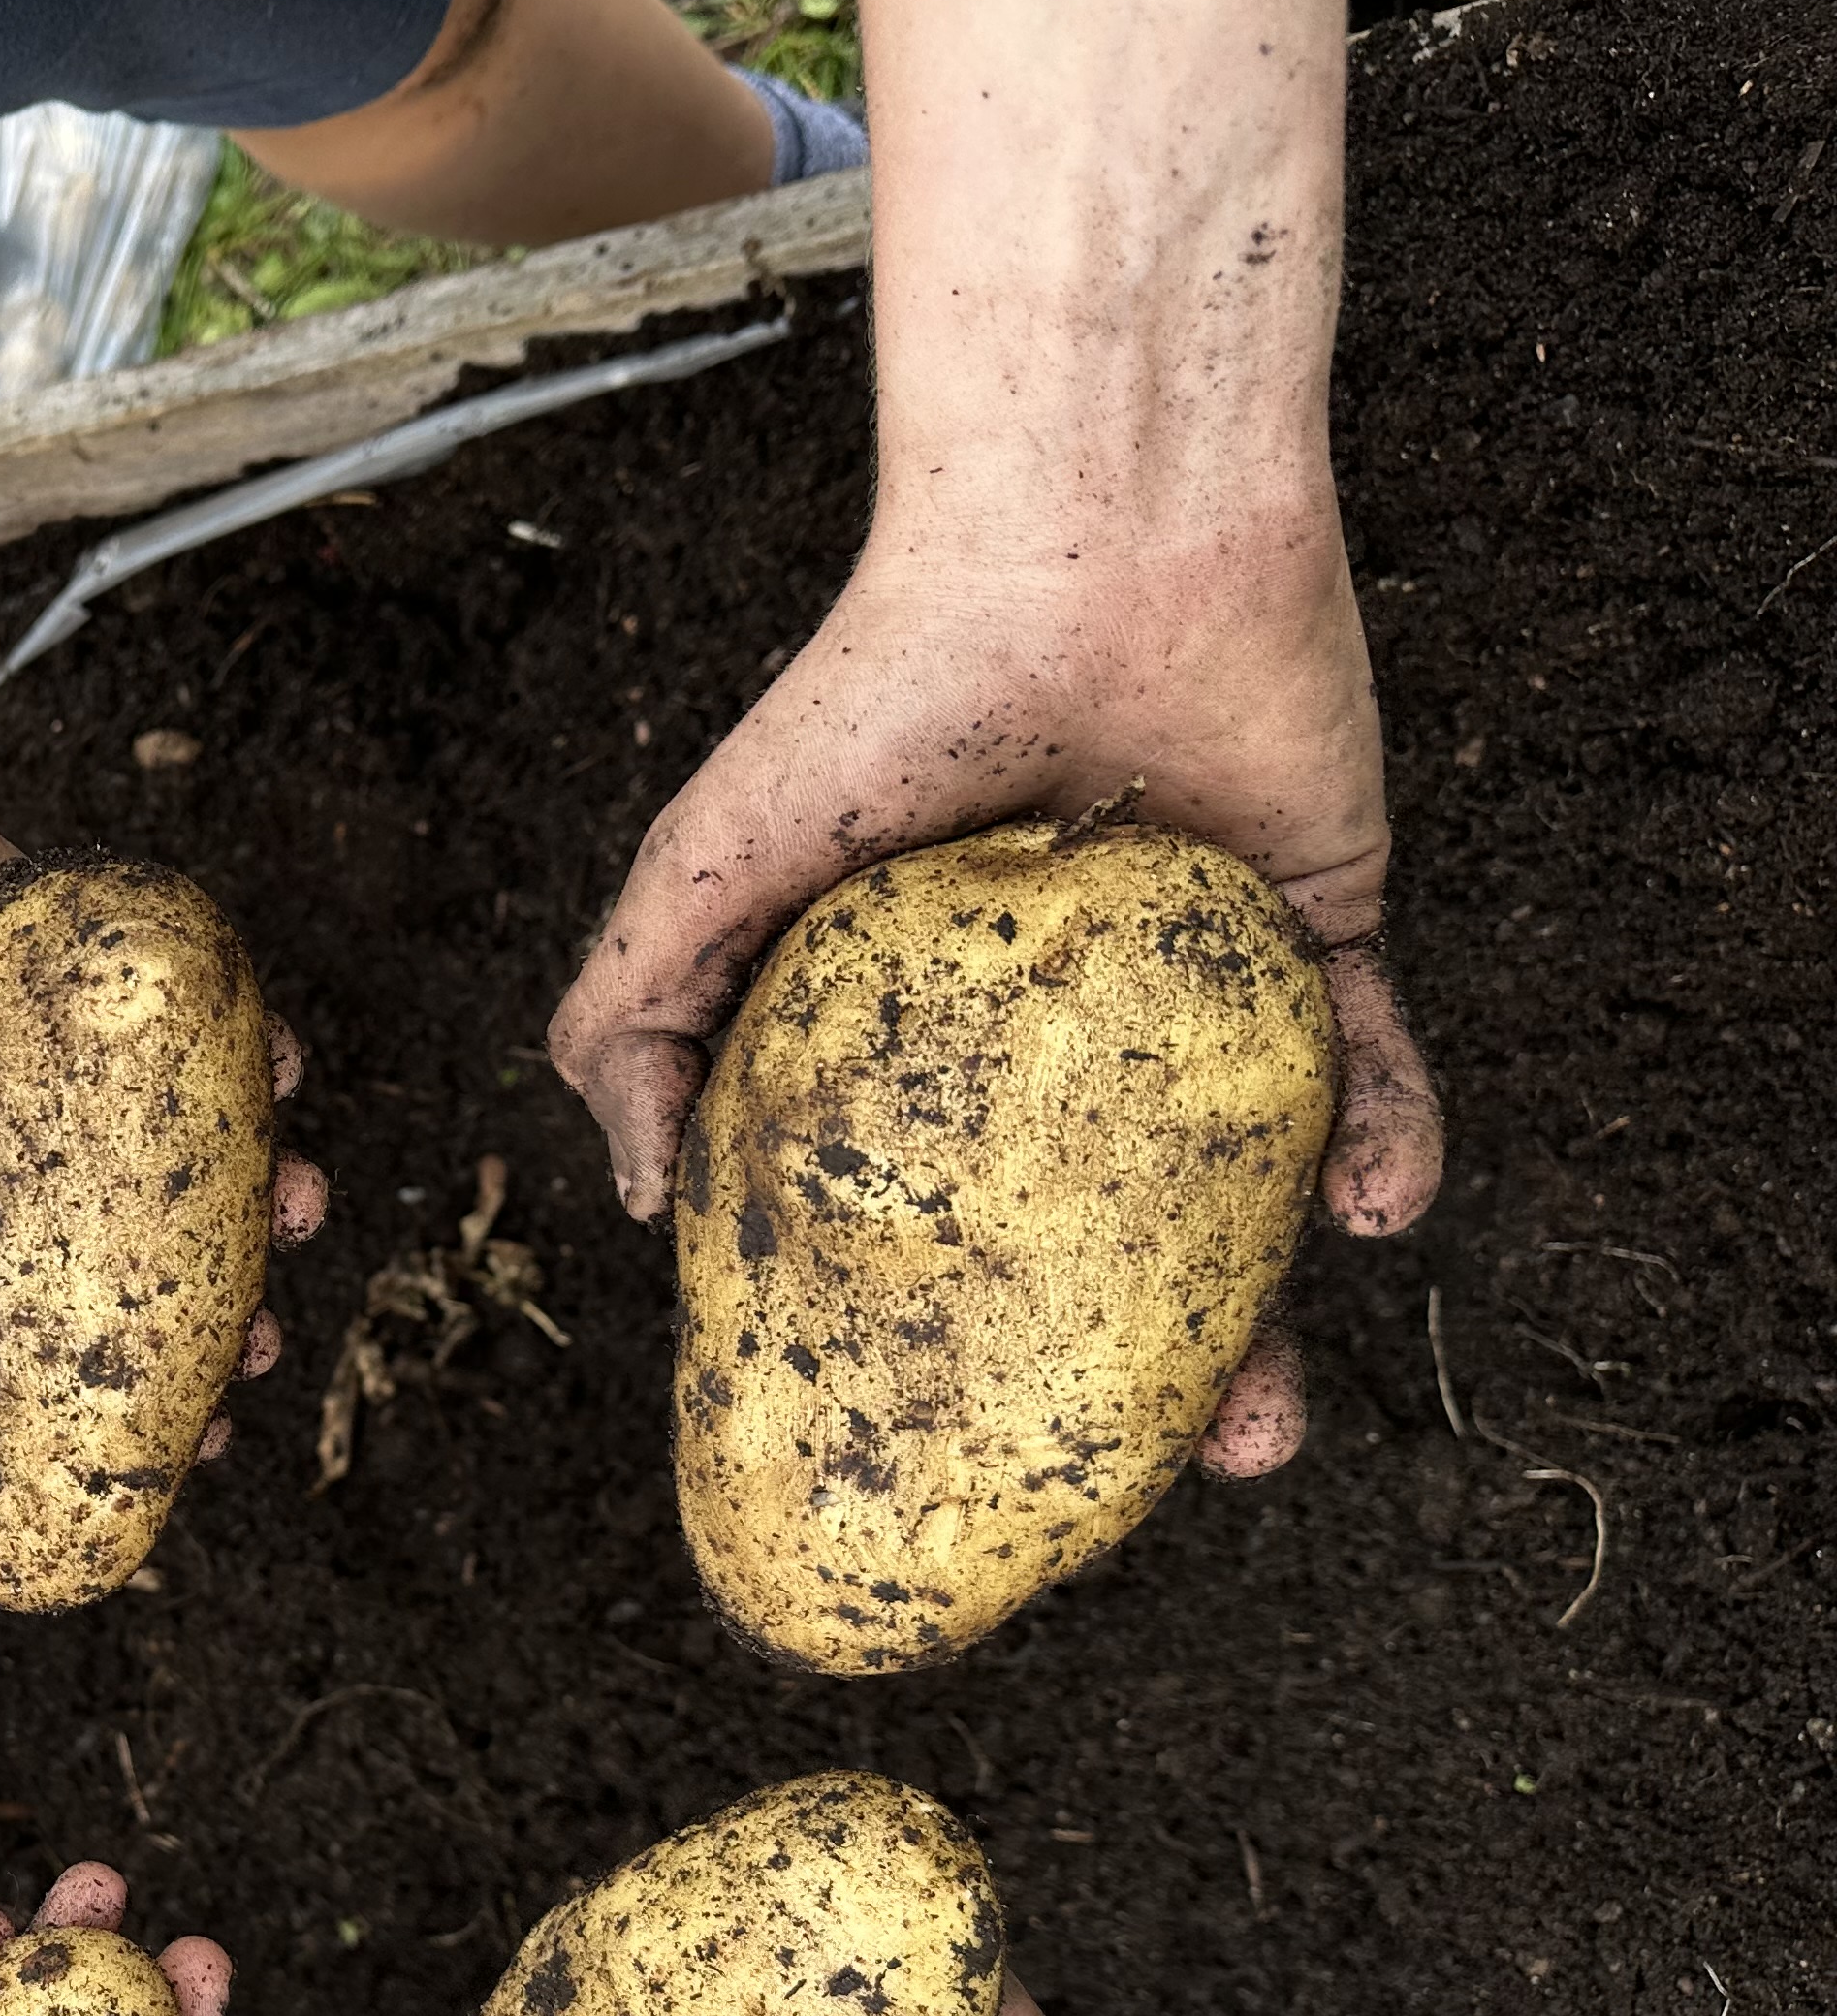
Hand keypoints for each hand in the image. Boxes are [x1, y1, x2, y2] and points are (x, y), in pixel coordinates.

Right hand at [0, 742, 327, 1538]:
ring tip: (297, 1200)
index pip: (38, 1341)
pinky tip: (282, 1065)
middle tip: (259, 1335)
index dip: (117, 1394)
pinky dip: (236, 1035)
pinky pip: (168, 1001)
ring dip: (248, 1175)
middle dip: (210, 1300)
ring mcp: (28, 1051)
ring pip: (168, 1131)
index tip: (194, 1437)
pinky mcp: (57, 950)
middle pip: (125, 1245)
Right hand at [548, 528, 1441, 1480]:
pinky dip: (1384, 1148)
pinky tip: (1373, 1213)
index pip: (923, 1209)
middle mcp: (1050, 1026)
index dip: (935, 1330)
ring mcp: (1187, 984)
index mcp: (909, 1030)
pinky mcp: (1315, 929)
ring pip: (1233, 1193)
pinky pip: (1365, 1067)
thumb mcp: (699, 870)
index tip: (939, 1440)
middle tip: (1126, 1478)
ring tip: (1260, 1428)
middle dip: (1115, 1380)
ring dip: (1263, 1321)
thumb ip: (630, 1024)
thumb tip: (640, 1210)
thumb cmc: (873, 692)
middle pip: (1087, 1238)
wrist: (1085, 537)